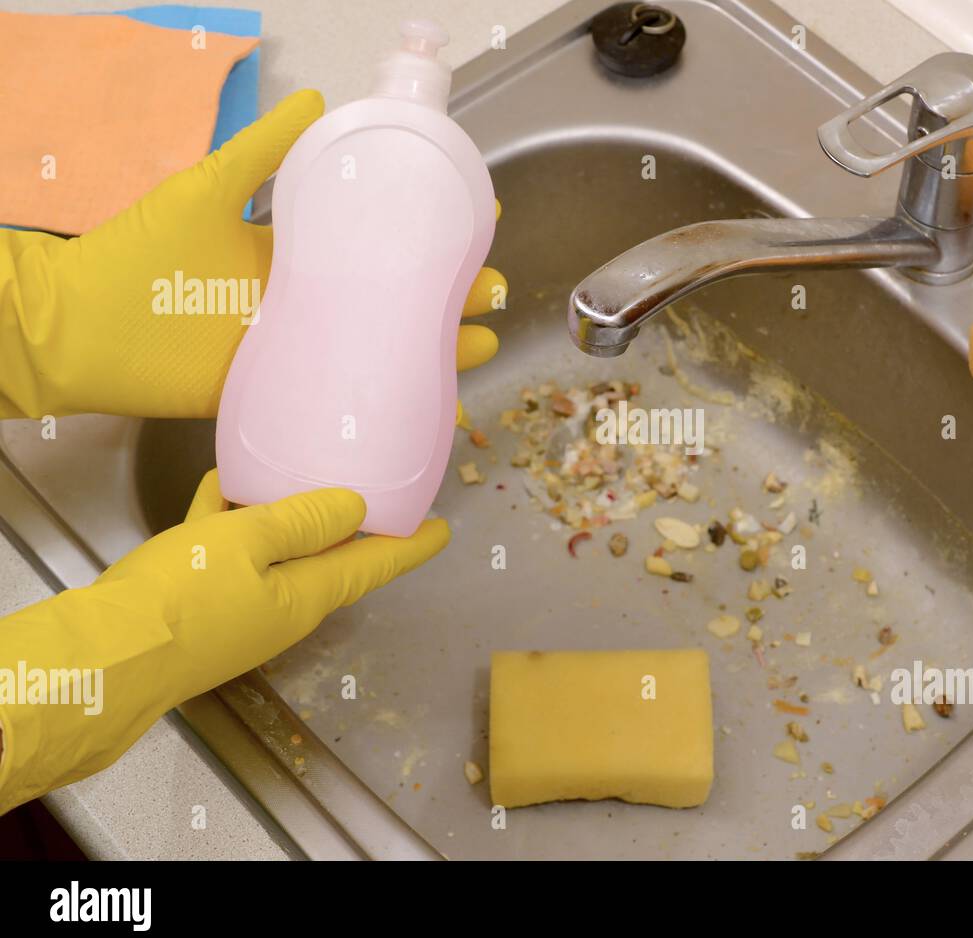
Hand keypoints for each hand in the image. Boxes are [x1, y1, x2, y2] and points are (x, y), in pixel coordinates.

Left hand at [0, 89, 505, 418]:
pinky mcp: (280, 391)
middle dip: (443, 297)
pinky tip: (431, 397)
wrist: (81, 331)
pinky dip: (388, 398)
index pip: (371, 245)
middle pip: (387, 302)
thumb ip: (263, 152)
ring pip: (377, 350)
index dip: (419, 238)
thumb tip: (320, 101)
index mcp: (289, 255)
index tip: (467, 225)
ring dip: (432, 348)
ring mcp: (295, 350)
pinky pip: (342, 396)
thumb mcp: (209, 190)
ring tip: (480, 345)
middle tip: (488, 288)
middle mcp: (302, 303)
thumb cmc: (141, 256)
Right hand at [0, 471, 445, 813]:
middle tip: (372, 488)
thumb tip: (356, 506)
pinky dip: (232, 517)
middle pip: (331, 558)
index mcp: (309, 596)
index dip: (412, 544)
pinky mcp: (203, 603)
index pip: (376, 565)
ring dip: (288, 515)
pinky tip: (223, 481)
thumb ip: (304, 521)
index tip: (443, 529)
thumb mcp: (248, 543)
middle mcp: (284, 606)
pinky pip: (231, 551)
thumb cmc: (181, 598)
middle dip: (352, 525)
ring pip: (279, 550)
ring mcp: (243, 607)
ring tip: (298, 470)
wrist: (102, 657)